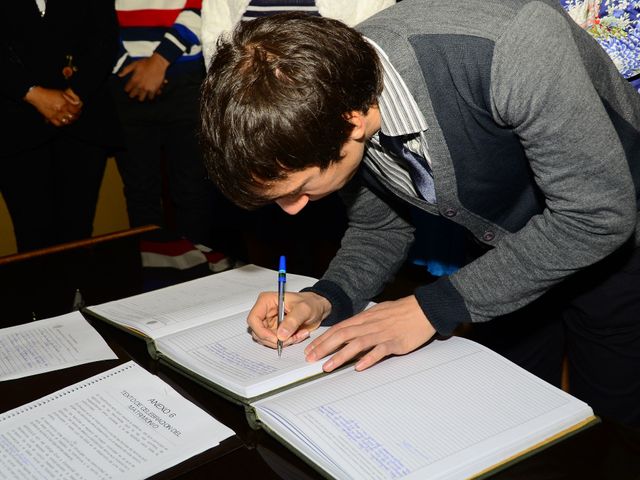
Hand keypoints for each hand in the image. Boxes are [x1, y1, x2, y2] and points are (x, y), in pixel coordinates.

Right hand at [24, 86, 82, 126]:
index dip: (79, 111)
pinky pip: (59, 124)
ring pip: (67, 121)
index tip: (79, 111)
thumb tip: (78, 101)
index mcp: (65, 103)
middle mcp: (61, 109)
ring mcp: (56, 114)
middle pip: (73, 117)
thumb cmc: (50, 93)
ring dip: (69, 120)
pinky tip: (63, 121)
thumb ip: (70, 97)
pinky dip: (62, 123)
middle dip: (75, 116)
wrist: (37, 95)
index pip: (76, 110)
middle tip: (75, 115)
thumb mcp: (62, 93)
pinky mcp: (50, 118)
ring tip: (70, 118)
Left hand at [119, 53, 169, 100]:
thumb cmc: (146, 63)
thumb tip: (119, 75)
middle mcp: (139, 86)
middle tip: (134, 92)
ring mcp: (147, 88)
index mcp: (134, 80)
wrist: (157, 64)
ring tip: (142, 95)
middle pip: (133, 95)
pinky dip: (150, 96)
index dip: (127, 89)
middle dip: (133, 94)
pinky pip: (151, 97)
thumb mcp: (134, 64)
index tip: (128, 88)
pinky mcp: (154, 90)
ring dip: (141, 96)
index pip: (127, 89)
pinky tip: (150, 94)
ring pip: (141, 98)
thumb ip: (126, 70)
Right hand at [247, 291, 330, 347]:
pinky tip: (297, 335)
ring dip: (283, 342)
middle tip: (291, 338)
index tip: (275, 338)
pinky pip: (275, 342)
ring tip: (298, 335)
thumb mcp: (304, 309)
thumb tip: (281, 334)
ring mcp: (269, 323)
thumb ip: (292, 321)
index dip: (261, 331)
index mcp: (267, 301)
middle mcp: (265, 312)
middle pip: (259, 332)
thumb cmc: (311, 303)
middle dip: (274, 339)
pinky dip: (287, 342)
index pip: (253, 319)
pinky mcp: (275, 330)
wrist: (318, 308)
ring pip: (267, 339)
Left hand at [304, 295, 435, 371]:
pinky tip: (359, 366)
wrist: (423, 309)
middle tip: (311, 359)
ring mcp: (382, 333)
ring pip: (357, 344)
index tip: (311, 349)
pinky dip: (368, 358)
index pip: (339, 328)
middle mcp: (370, 325)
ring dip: (340, 356)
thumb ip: (362, 324)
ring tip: (327, 367)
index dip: (323, 339)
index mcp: (364, 318)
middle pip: (342, 335)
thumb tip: (348, 334)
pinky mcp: (395, 342)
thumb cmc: (401, 312)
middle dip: (324, 347)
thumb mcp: (377, 314)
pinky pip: (379, 351)